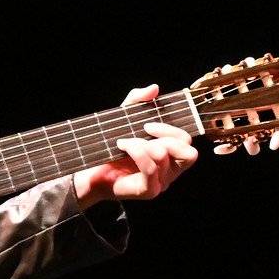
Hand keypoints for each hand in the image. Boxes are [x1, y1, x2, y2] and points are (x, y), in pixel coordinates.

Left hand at [75, 84, 199, 208]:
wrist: (89, 171)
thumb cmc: (110, 148)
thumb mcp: (124, 119)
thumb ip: (138, 101)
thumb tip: (154, 88)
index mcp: (171, 156)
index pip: (187, 142)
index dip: (172, 130)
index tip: (148, 124)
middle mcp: (170, 172)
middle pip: (189, 153)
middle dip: (166, 137)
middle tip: (143, 131)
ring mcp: (160, 183)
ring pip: (164, 156)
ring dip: (141, 142)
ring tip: (123, 142)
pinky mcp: (148, 191)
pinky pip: (151, 169)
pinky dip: (137, 152)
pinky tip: (122, 147)